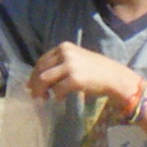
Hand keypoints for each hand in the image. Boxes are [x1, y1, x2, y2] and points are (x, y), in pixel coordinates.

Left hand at [26, 43, 144, 113]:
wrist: (115, 76)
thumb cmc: (97, 70)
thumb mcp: (77, 59)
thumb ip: (61, 64)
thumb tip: (42, 77)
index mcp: (65, 47)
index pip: (42, 60)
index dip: (34, 74)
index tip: (31, 84)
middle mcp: (65, 53)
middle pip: (40, 69)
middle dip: (34, 84)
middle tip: (35, 95)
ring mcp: (70, 66)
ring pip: (44, 79)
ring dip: (41, 90)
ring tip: (44, 98)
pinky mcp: (75, 79)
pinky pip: (57, 89)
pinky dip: (56, 95)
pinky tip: (60, 99)